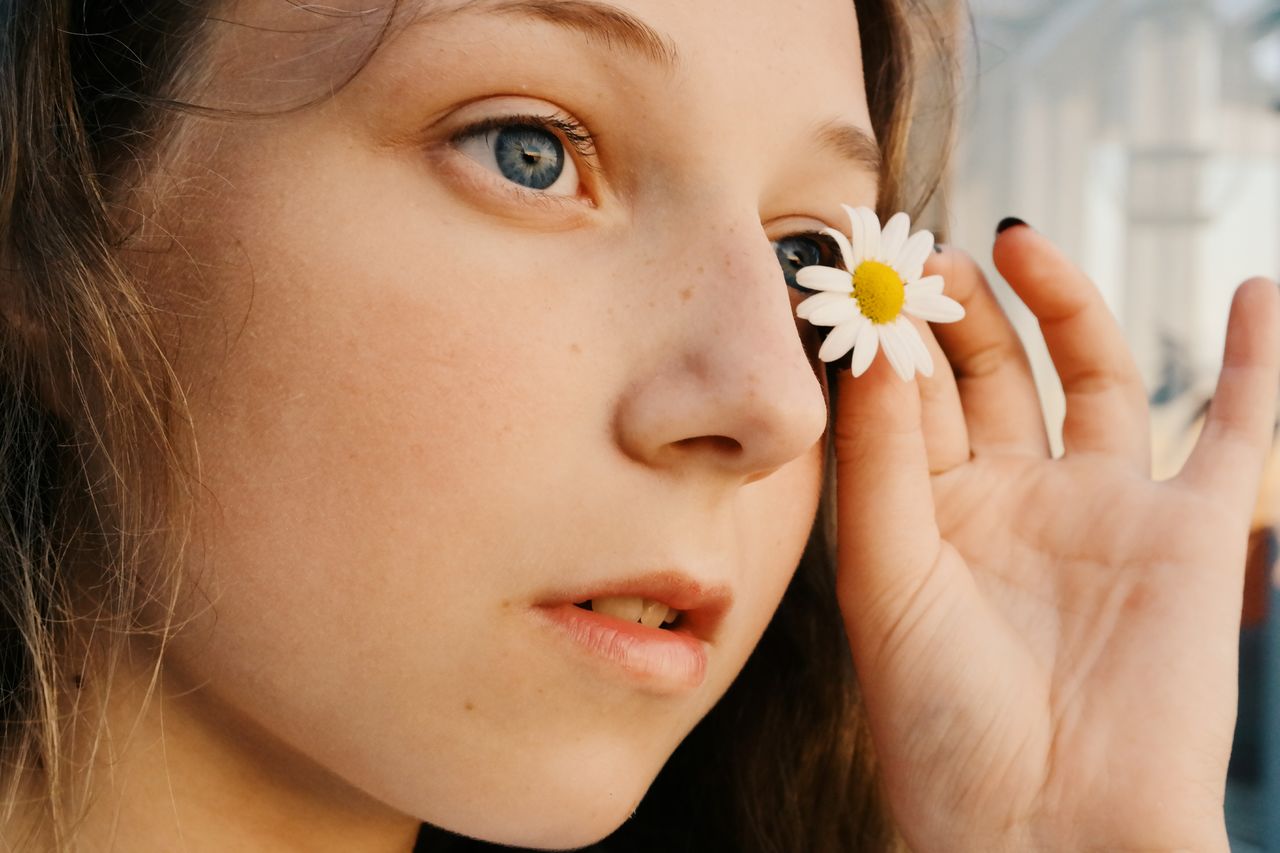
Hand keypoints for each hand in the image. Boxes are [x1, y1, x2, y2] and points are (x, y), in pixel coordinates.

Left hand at [832, 221, 1279, 852]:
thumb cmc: (943, 721)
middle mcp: (1014, 504)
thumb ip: (880, 456)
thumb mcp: (885, 576)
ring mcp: (1105, 510)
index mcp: (930, 518)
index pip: (908, 401)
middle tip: (930, 253)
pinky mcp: (1196, 531)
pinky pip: (1236, 429)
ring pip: (1092, 379)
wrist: (1051, 828)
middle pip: (989, 376)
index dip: (888, 338)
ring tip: (1017, 244)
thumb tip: (868, 341)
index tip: (863, 272)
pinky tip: (1255, 292)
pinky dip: (1254, 361)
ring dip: (1063, 304)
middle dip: (960, 312)